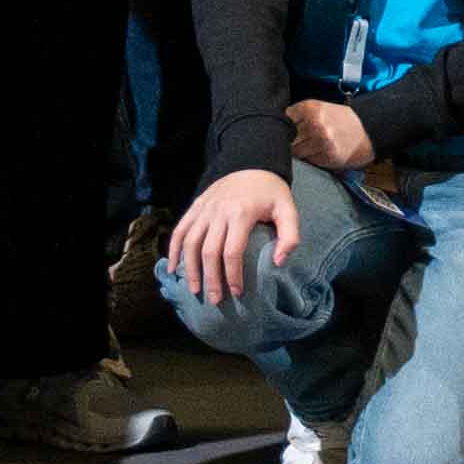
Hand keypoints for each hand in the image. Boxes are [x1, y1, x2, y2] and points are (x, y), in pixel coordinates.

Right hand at [167, 169, 298, 302]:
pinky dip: (173, 250)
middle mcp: (218, 211)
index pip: (232, 251)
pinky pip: (180, 230)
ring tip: (195, 290)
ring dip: (190, 269)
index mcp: (241, 213)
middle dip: (211, 279)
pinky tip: (173, 268)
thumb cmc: (271, 192)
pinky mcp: (195, 206)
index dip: (233, 274)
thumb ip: (289, 236)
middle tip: (215, 300)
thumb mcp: (288, 210)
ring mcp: (204, 209)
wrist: (252, 163)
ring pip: (190, 243)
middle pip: (209, 251)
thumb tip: (278, 263)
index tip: (236, 292)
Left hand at [285, 99, 374, 173]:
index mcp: (310, 108)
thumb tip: (277, 127)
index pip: (283, 120)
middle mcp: (315, 123)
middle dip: (289, 142)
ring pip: (296, 152)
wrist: (369, 129)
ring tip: (309, 148)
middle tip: (296, 142)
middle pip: (287, 138)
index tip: (285, 130)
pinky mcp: (329, 156)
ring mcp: (322, 141)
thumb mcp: (321, 108)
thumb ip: (299, 115)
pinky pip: (309, 161)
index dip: (282, 127)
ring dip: (299, 152)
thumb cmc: (343, 119)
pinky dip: (311, 159)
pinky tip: (319, 154)